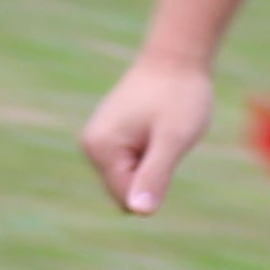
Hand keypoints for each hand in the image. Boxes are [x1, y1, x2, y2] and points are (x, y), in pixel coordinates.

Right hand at [79, 57, 217, 217]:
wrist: (177, 58)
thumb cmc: (179, 96)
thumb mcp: (173, 139)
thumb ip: (154, 176)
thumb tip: (139, 212)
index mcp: (99, 149)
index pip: (128, 199)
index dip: (155, 183)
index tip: (164, 147)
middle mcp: (90, 146)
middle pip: (125, 192)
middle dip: (151, 175)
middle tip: (163, 139)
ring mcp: (97, 140)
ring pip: (130, 180)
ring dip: (152, 164)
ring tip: (160, 132)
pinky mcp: (108, 136)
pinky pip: (132, 165)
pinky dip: (149, 154)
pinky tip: (155, 128)